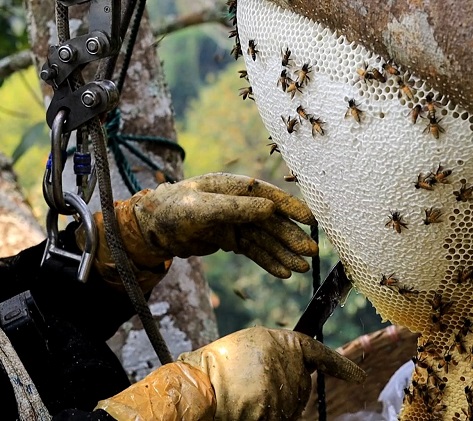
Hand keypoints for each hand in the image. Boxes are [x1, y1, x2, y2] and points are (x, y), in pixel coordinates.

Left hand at [83, 173, 317, 289]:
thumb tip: (270, 209)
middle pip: (272, 222)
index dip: (292, 208)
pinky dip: (268, 261)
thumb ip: (236, 208)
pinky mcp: (230, 239)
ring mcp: (236, 222)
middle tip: (311, 253)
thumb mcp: (202, 207)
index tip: (312, 221)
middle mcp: (240, 203)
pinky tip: (283, 272)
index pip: (270, 196)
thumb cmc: (172, 209)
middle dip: (291, 238)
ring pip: (265, 239)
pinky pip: (254, 251)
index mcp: (235, 187)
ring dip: (283, 253)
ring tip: (301, 268)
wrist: (150, 228)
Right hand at [95, 327, 365, 420]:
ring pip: (291, 403)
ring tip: (245, 394)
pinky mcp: (277, 410)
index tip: (359, 376)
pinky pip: (281, 414)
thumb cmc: (221, 364)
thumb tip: (305, 369)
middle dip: (287, 387)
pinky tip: (249, 408)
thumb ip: (284, 354)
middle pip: (303, 385)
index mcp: (288, 343)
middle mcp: (294, 366)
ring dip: (273, 403)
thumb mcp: (256, 346)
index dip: (342, 366)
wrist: (200, 386)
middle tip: (253, 383)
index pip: (322, 355)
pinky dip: (268, 413)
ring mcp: (287, 390)